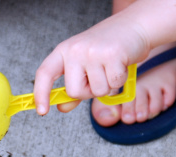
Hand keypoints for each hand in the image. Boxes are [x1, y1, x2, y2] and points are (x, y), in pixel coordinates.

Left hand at [33, 16, 148, 114]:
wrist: (134, 26)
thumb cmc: (107, 48)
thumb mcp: (83, 65)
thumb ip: (73, 88)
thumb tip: (61, 107)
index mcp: (63, 51)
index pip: (44, 73)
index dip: (41, 93)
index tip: (41, 111)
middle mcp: (75, 50)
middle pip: (74, 91)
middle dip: (88, 91)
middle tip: (98, 74)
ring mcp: (93, 51)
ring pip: (97, 91)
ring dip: (107, 85)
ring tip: (110, 67)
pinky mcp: (112, 54)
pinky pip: (114, 84)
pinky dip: (120, 80)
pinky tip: (121, 64)